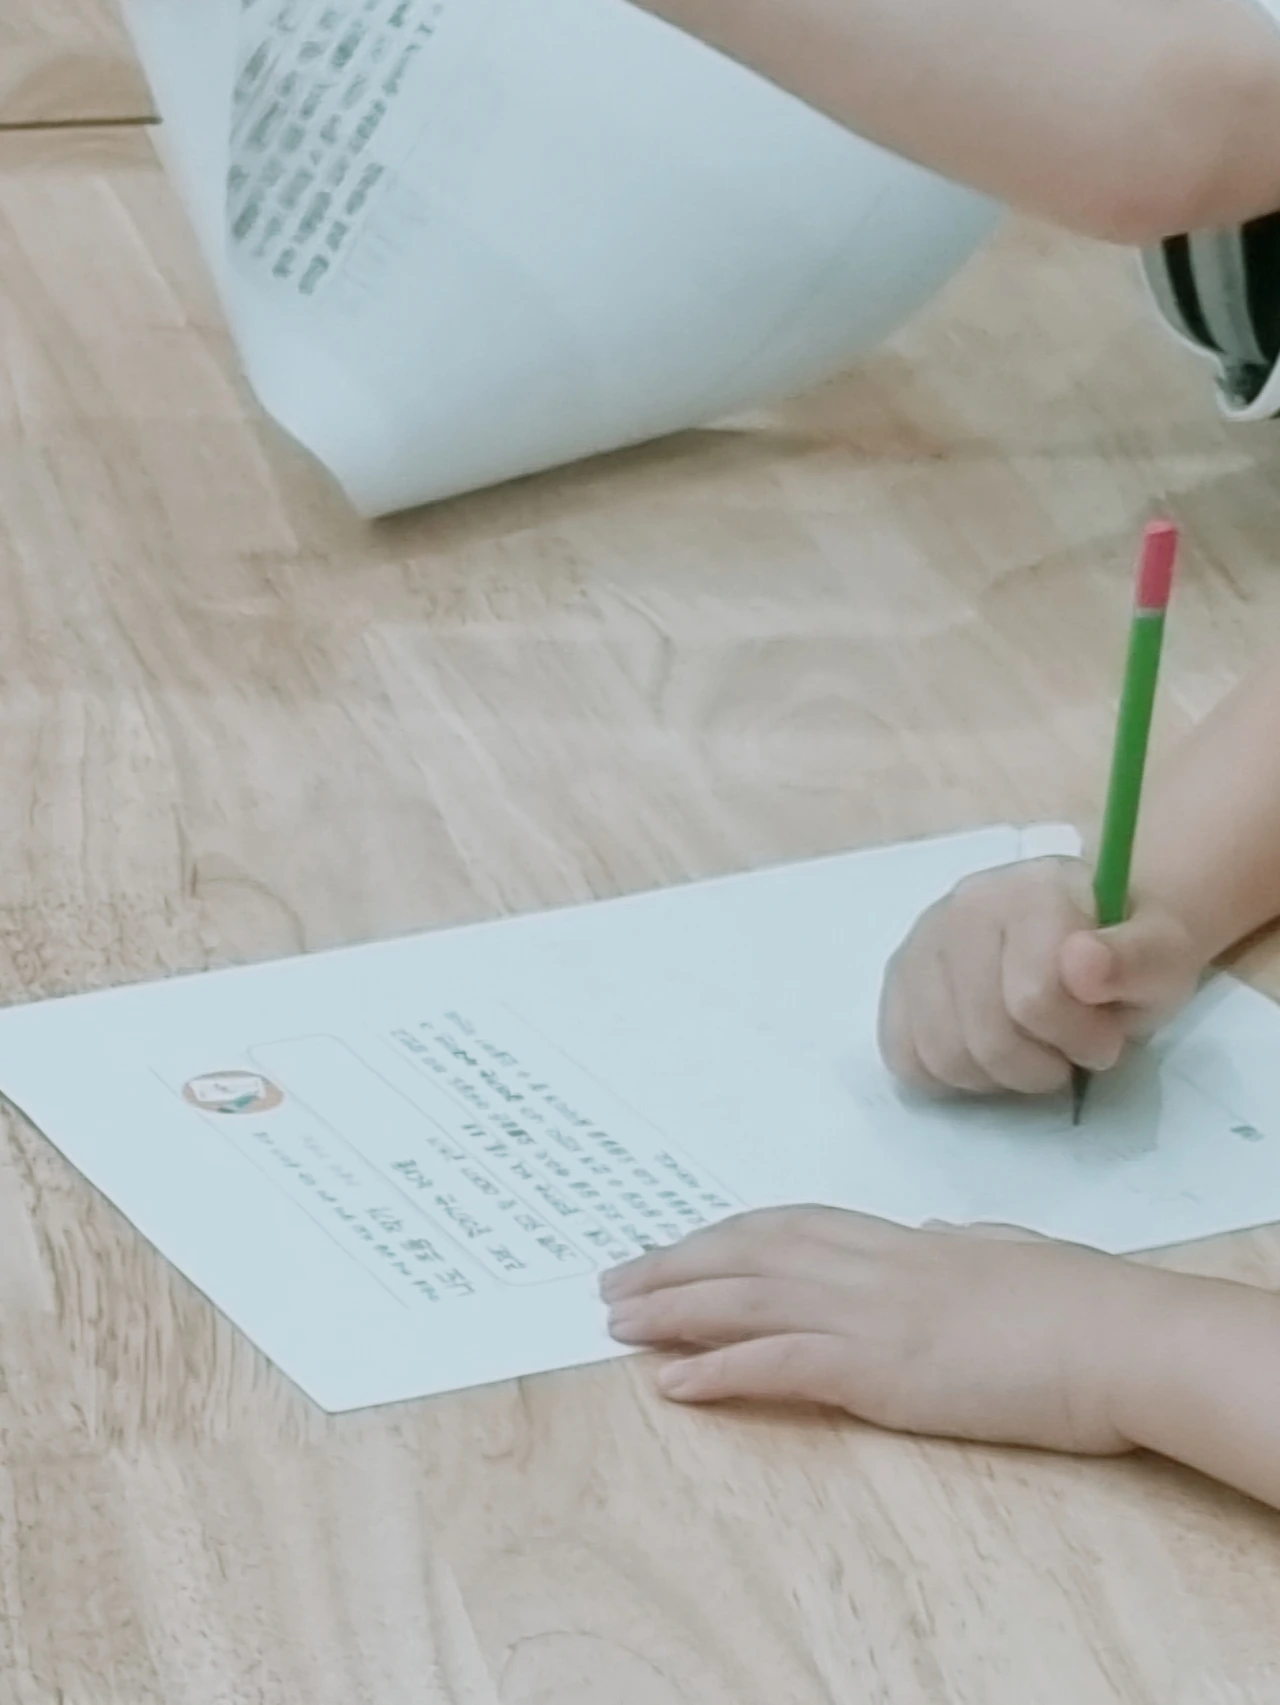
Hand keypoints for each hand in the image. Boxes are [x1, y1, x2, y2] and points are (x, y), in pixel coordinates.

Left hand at [602, 1207, 1170, 1452]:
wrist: (1117, 1334)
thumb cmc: (1077, 1298)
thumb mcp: (1007, 1253)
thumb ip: (963, 1243)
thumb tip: (937, 1234)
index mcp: (896, 1240)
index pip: (784, 1228)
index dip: (720, 1239)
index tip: (675, 1247)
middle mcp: (867, 1264)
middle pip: (745, 1256)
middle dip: (674, 1267)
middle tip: (615, 1281)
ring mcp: (867, 1312)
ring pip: (745, 1300)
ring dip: (673, 1311)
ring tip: (618, 1322)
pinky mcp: (878, 1367)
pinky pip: (777, 1364)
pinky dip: (719, 1370)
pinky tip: (673, 1383)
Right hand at [877, 856, 1201, 1096]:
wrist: (1087, 930)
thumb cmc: (1126, 952)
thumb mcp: (1164, 956)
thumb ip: (1135, 960)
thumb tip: (1081, 963)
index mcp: (1032, 892)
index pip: (1034, 999)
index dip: (1081, 1039)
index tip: (1109, 1037)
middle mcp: (962, 907)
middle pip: (985, 1037)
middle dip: (1041, 1067)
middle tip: (1070, 1052)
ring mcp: (921, 943)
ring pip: (943, 1054)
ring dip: (997, 1078)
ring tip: (1029, 1052)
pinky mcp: (896, 978)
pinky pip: (903, 1055)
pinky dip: (948, 1075)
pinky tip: (986, 1055)